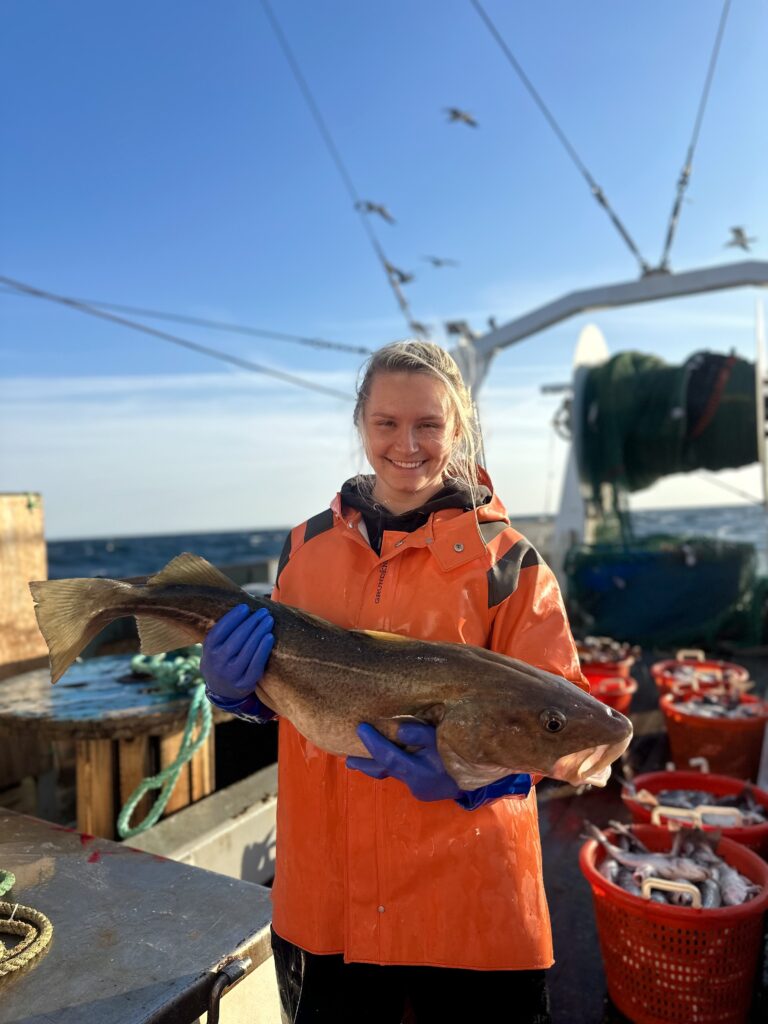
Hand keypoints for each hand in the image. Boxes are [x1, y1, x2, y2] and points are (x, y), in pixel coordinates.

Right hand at [201, 604, 274, 704]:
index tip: (245, 607)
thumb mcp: (214, 648)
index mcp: (208, 650)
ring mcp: (231, 674)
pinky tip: (269, 636)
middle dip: (251, 622)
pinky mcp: (244, 684)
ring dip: (260, 632)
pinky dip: (263, 649)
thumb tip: (242, 608)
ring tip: (268, 620)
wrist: (221, 690)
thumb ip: (222, 633)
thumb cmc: (221, 659)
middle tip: (263, 611)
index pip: (220, 631)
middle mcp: (217, 663)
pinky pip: (256, 664)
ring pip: (247, 649)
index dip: (233, 618)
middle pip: (237, 638)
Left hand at [347, 721, 461, 801]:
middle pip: (383, 771)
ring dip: (375, 766)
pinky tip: (385, 760)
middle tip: (346, 760)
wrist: (483, 778)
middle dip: (364, 763)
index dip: (372, 742)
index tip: (360, 728)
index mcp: (419, 772)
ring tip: (356, 763)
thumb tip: (399, 728)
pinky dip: (391, 766)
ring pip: (392, 774)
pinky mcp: (424, 788)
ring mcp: (419, 788)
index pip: (388, 756)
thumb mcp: (445, 740)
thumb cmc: (464, 754)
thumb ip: (421, 734)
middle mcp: (415, 784)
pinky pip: (402, 774)